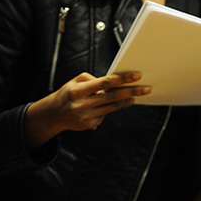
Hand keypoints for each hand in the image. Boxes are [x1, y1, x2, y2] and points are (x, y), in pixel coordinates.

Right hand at [26, 72, 150, 146]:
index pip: (104, 83)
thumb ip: (93, 80)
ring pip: (112, 107)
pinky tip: (109, 105)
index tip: (137, 75)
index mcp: (77, 91)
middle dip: (131, 91)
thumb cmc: (69, 93)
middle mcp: (82, 105)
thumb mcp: (75, 82)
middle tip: (146, 88)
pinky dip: (111, 108)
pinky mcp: (90, 125)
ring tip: (135, 95)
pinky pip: (106, 114)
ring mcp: (86, 117)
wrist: (54, 115)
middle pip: (112, 96)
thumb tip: (113, 82)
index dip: (122, 79)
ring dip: (126, 101)